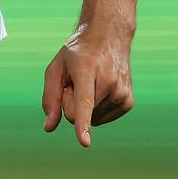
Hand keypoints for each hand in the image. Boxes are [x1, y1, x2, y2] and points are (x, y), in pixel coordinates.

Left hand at [42, 25, 133, 147]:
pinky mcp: (128, 102)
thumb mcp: (56, 66)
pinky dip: (96, 109)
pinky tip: (100, 89)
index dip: (83, 123)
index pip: (84, 102)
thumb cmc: (77, 53)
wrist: (109, 36)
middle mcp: (108, 80)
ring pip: (91, 119)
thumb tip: (49, 128)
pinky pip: (102, 119)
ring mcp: (121, 92)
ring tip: (91, 81)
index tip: (84, 143)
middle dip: (70, 102)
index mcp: (86, 69)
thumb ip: (50, 97)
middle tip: (77, 80)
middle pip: (78, 113)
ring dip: (86, 105)